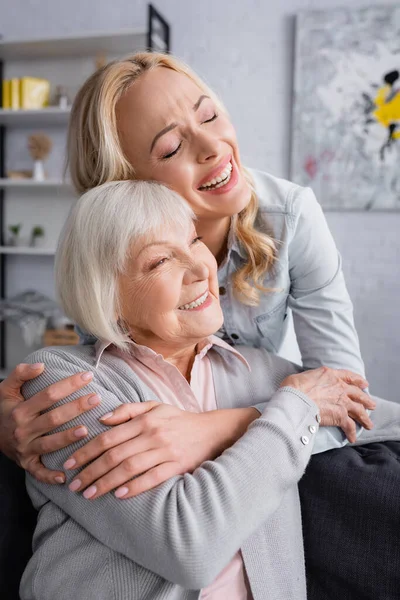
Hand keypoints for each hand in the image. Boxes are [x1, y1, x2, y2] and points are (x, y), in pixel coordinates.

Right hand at [0, 363, 98, 483]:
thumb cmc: (4, 409)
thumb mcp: (6, 389)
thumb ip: (20, 374)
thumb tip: (41, 365)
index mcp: (20, 411)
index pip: (48, 395)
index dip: (69, 385)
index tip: (88, 376)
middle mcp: (23, 430)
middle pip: (53, 418)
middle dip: (76, 408)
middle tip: (96, 398)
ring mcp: (25, 449)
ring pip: (50, 444)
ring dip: (68, 438)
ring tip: (87, 429)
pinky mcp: (27, 464)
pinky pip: (39, 473)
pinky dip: (51, 477)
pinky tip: (66, 476)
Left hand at [65, 402, 258, 499]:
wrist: (212, 431)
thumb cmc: (179, 420)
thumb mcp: (155, 406)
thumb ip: (128, 410)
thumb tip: (102, 419)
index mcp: (144, 419)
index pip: (108, 437)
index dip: (86, 451)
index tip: (70, 463)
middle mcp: (152, 434)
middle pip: (114, 454)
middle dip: (90, 471)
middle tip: (74, 485)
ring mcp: (165, 450)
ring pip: (129, 468)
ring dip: (106, 482)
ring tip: (89, 494)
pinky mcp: (177, 465)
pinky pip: (152, 478)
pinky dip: (134, 486)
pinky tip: (119, 495)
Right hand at [281, 367, 375, 442]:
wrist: (295, 398)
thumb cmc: (294, 387)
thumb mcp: (304, 376)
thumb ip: (313, 380)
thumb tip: (310, 385)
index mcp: (331, 375)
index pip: (349, 376)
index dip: (358, 380)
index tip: (364, 384)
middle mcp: (340, 387)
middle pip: (358, 394)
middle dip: (366, 400)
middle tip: (371, 405)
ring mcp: (342, 401)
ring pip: (359, 410)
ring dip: (364, 418)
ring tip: (368, 424)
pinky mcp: (341, 416)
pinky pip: (350, 426)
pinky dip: (352, 433)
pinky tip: (352, 439)